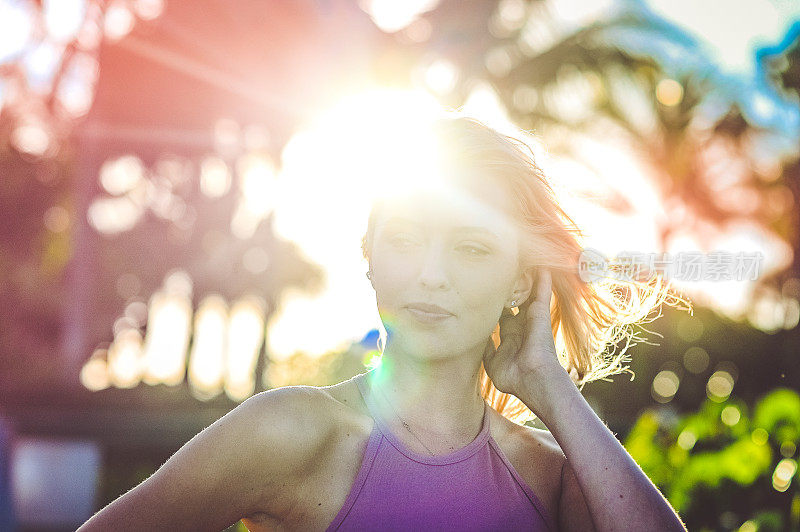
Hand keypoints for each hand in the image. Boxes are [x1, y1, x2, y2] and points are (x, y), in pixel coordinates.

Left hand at [482, 268, 564, 403]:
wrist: (533, 380)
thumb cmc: (514, 376)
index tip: (485, 292)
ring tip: (521, 261)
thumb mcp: (492, 362)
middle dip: (508, 288)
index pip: (502, 314)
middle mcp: (521, 325)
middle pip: (514, 301)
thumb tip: (476, 338)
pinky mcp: (541, 313)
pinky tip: (542, 266)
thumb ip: (486, 348)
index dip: (494, 303)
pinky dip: (543, 279)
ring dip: (525, 279)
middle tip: (501, 270)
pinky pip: (543, 292)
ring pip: (528, 293)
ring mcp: (532, 318)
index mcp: (510, 336)